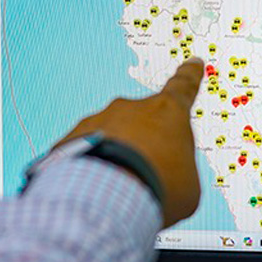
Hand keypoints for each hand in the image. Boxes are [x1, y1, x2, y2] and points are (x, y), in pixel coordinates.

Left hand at [57, 58, 204, 227]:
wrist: (107, 197)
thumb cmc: (158, 186)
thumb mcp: (188, 185)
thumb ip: (181, 171)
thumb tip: (170, 178)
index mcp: (169, 111)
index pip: (183, 87)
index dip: (189, 76)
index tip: (192, 64)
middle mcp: (131, 108)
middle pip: (142, 121)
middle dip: (144, 145)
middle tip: (147, 175)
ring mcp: (97, 121)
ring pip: (111, 138)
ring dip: (116, 158)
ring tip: (121, 189)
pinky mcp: (69, 140)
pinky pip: (84, 154)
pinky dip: (91, 170)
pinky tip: (98, 191)